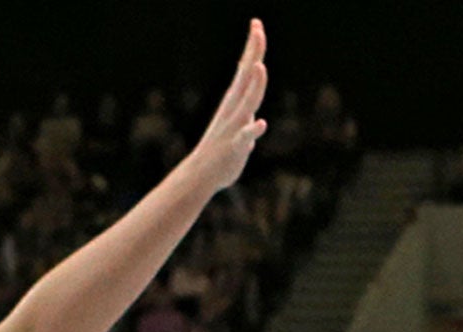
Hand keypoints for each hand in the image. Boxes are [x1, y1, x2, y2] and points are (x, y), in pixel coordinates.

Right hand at [187, 19, 268, 190]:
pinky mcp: (236, 146)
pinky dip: (252, 130)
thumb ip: (248, 125)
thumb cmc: (221, 155)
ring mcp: (234, 126)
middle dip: (253, 53)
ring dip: (254, 86)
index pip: (246, 70)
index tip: (256, 25)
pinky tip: (260, 123)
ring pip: (247, 102)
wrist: (202, 176)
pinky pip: (245, 136)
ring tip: (260, 68)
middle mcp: (234, 108)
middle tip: (257, 28)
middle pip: (247, 76)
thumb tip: (254, 123)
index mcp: (236, 102)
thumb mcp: (238, 133)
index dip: (252, 48)